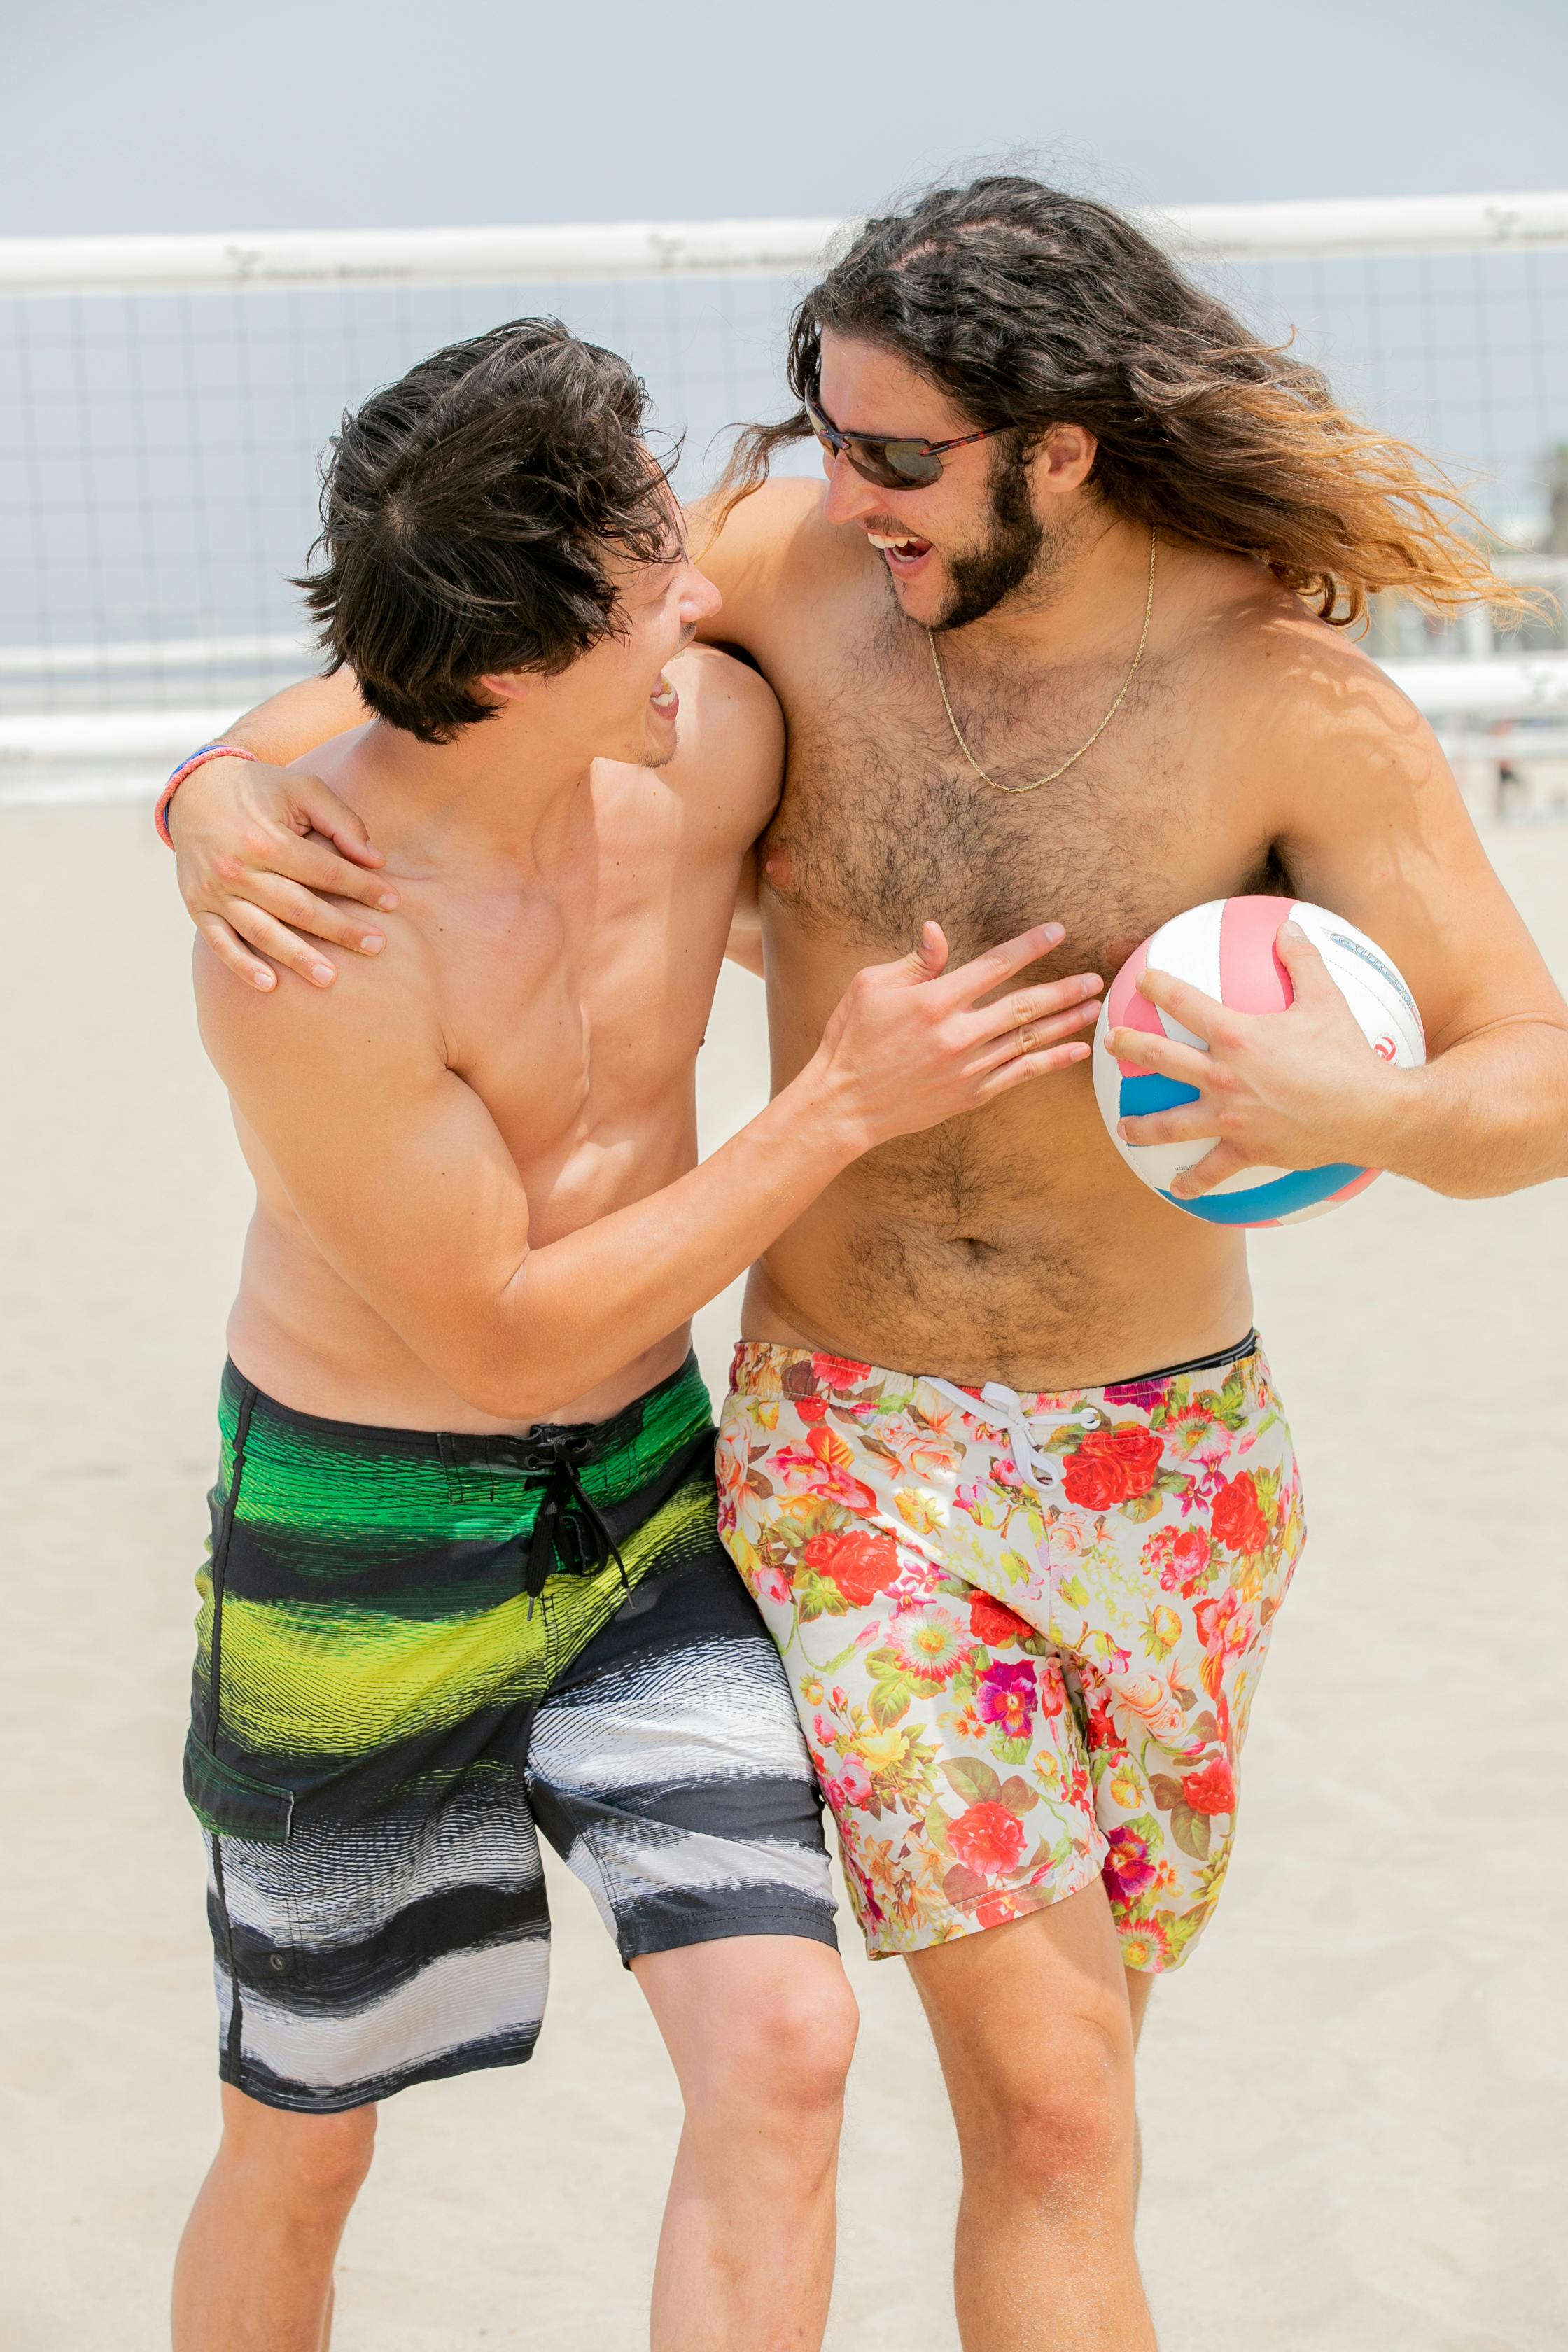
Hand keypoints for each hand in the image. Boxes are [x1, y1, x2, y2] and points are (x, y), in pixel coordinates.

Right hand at [169, 755, 399, 991]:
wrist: (195, 791)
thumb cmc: (261, 791)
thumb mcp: (303, 790)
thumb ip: (341, 821)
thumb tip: (375, 860)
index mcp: (265, 839)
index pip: (324, 872)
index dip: (361, 887)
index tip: (392, 902)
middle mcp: (238, 868)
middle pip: (298, 908)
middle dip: (341, 930)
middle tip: (377, 946)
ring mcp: (214, 891)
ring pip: (262, 932)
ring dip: (298, 958)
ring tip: (331, 979)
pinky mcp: (197, 906)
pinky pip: (219, 943)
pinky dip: (243, 966)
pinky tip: (270, 985)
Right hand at [813, 919, 1102, 1150]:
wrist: (845, 1103)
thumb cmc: (852, 1039)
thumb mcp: (871, 986)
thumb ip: (914, 961)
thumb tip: (938, 930)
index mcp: (934, 1001)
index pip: (994, 965)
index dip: (1030, 946)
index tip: (1058, 932)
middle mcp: (957, 1034)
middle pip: (1025, 1005)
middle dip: (1065, 989)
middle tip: (1095, 978)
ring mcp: (968, 1067)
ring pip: (1029, 1039)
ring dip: (1067, 1022)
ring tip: (1094, 1007)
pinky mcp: (970, 1094)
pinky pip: (1021, 1075)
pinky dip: (1052, 1062)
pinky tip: (1076, 1050)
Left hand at [1107, 919, 1412, 1196]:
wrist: (1370, 1111)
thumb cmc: (1349, 1053)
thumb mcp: (1327, 999)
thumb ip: (1303, 961)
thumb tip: (1290, 926)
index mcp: (1237, 1035)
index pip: (1185, 1002)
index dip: (1158, 987)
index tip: (1141, 980)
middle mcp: (1223, 1075)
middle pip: (1161, 1058)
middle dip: (1130, 1046)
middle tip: (1111, 1042)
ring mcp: (1230, 1116)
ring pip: (1170, 1123)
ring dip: (1141, 1125)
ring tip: (1123, 1127)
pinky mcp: (1246, 1149)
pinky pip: (1211, 1171)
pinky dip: (1193, 1183)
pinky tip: (1179, 1189)